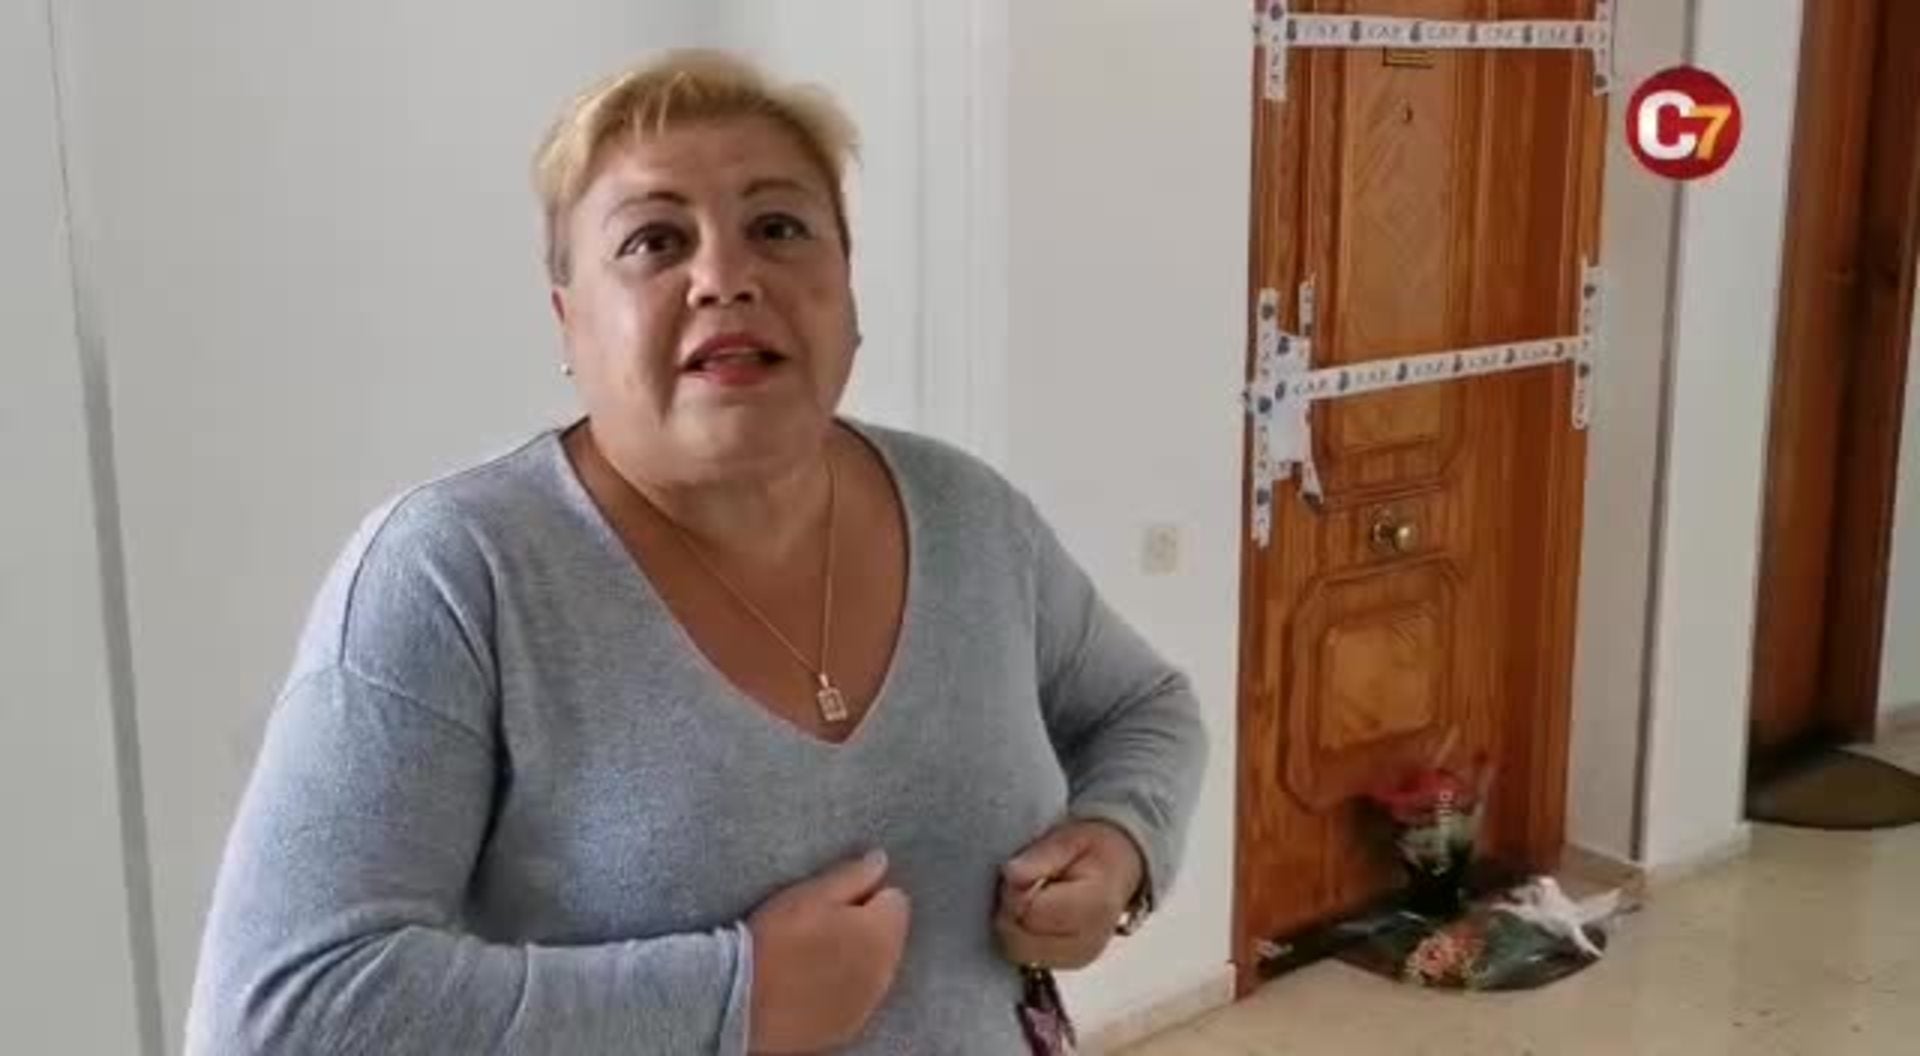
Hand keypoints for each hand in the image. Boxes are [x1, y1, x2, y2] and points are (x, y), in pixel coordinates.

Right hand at [747, 850, 910, 1053]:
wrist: (743, 999)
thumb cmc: (777, 938)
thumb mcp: (812, 894)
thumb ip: (853, 875)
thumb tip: (880, 860)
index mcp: (881, 932)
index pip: (896, 900)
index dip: (868, 894)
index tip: (839, 900)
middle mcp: (886, 969)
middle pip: (889, 936)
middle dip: (867, 927)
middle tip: (823, 926)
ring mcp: (870, 1001)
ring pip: (876, 968)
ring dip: (858, 958)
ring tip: (815, 956)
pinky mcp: (850, 1024)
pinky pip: (859, 997)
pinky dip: (846, 988)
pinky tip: (815, 984)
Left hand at [994, 820, 1144, 970]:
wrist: (1119, 871)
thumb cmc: (1093, 853)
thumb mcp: (1069, 839)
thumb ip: (1040, 856)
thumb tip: (1011, 874)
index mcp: (1094, 906)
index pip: (1030, 913)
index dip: (1013, 892)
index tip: (1020, 872)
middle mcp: (1088, 941)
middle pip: (1020, 939)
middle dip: (1009, 911)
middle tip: (1023, 885)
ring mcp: (1077, 957)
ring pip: (1018, 951)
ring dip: (1013, 925)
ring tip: (1030, 898)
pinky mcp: (1067, 964)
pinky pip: (1025, 957)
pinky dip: (1021, 936)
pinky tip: (1035, 915)